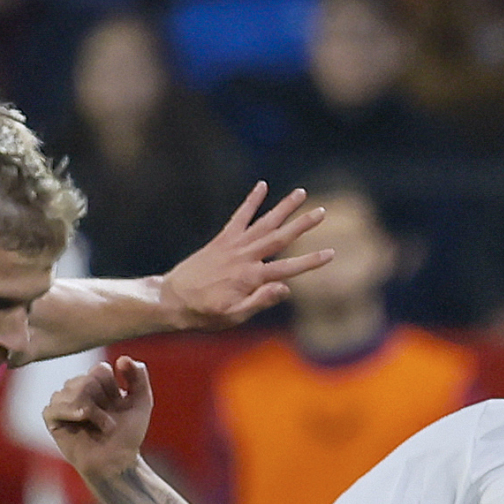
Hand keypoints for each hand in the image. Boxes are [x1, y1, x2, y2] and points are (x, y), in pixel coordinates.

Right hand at [41, 355, 154, 477]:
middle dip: (102, 401)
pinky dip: (70, 412)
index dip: (111, 389)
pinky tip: (80, 421)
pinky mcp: (53, 418)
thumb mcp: (142, 402)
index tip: (119, 407)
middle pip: (87, 379)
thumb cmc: (128, 436)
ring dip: (91, 410)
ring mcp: (64, 402)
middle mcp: (79, 389)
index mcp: (98, 383)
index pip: (100, 370)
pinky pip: (54, 405)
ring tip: (100, 426)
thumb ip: (138, 377)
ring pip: (71, 390)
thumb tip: (122, 358)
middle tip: (108, 422)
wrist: (117, 462)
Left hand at [157, 183, 331, 329]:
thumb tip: (286, 289)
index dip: (311, 261)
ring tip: (301, 192)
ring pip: (264, 222)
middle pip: (279, 237)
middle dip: (302, 224)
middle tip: (322, 211)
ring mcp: (233, 245)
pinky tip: (262, 186)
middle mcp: (245, 257)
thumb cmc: (204, 314)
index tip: (331, 253)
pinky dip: (251, 201)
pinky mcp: (222, 240)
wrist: (172, 300)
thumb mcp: (233, 317)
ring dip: (283, 207)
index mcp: (251, 278)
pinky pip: (239, 217)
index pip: (288, 268)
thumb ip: (260, 301)